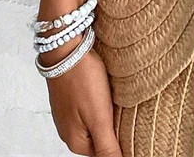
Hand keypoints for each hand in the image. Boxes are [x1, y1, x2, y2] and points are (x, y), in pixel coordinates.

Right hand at [43, 42, 121, 156]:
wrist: (66, 48)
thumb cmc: (82, 80)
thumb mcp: (99, 117)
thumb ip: (107, 147)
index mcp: (75, 142)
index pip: (104, 153)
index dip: (119, 140)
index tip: (127, 123)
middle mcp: (69, 131)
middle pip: (99, 138)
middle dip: (113, 126)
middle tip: (123, 109)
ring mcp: (69, 114)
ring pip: (95, 121)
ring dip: (107, 113)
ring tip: (116, 98)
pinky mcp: (72, 98)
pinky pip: (90, 107)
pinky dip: (100, 101)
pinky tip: (106, 90)